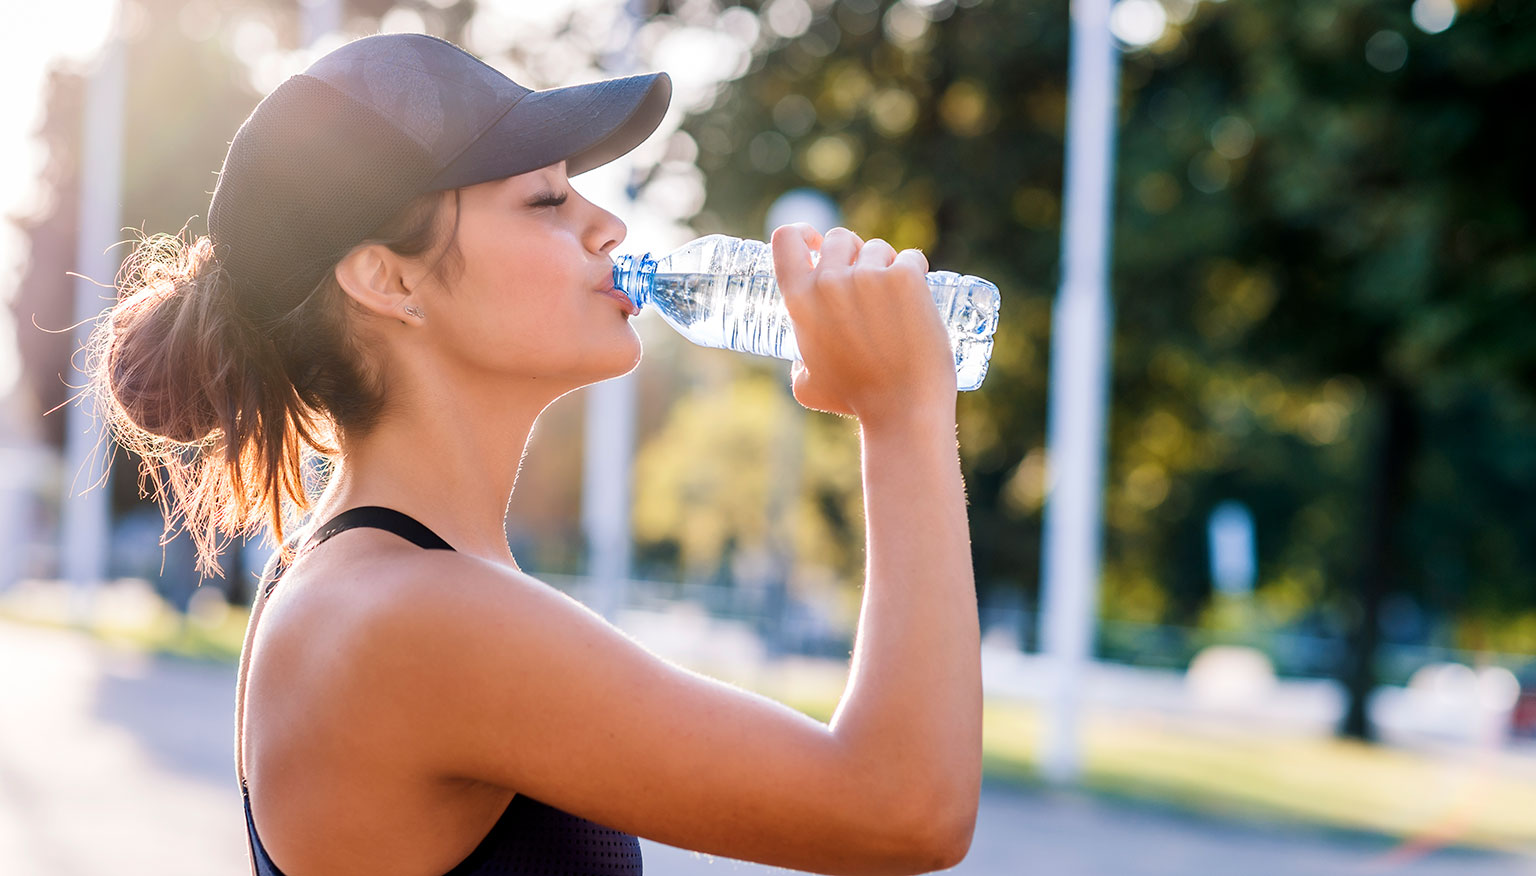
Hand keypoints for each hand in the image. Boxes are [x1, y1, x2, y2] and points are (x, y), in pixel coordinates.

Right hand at [771, 224, 956, 426]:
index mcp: (799, 300)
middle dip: (853, 254)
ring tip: (896, 302)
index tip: (816, 243)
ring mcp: (868, 276)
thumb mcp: (807, 385)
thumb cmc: (856, 400)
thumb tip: (801, 360)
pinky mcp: (905, 277)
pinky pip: (911, 257)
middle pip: (839, 238)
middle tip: (869, 284)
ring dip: (887, 265)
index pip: (786, 239)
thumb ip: (798, 364)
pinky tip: (919, 295)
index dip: (802, 233)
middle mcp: (829, 281)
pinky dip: (916, 271)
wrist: (903, 409)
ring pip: (878, 248)